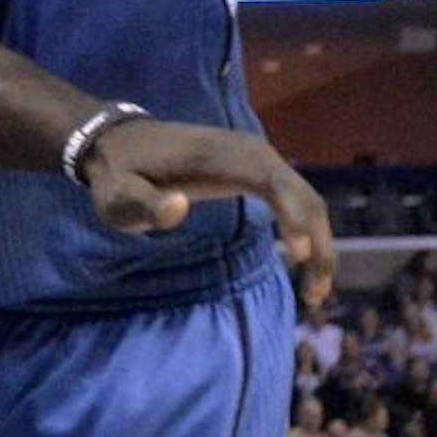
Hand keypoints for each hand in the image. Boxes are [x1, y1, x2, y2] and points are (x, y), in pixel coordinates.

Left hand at [82, 118, 334, 304]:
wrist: (118, 142)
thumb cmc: (118, 174)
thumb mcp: (118, 196)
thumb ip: (145, 204)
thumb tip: (179, 205)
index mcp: (216, 154)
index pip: (270, 179)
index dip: (293, 213)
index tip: (300, 253)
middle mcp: (246, 149)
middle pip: (300, 192)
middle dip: (318, 241)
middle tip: (315, 295)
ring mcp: (254, 155)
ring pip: (305, 196)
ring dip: (319, 240)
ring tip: (315, 292)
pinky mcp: (254, 167)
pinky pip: (294, 195)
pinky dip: (307, 227)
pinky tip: (304, 260)